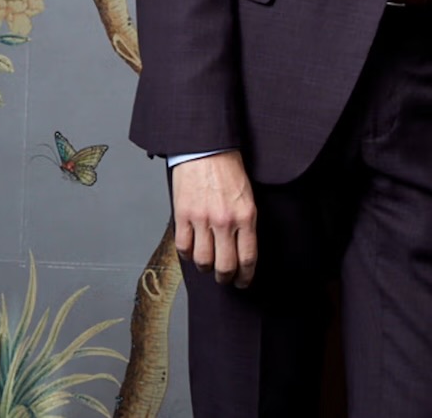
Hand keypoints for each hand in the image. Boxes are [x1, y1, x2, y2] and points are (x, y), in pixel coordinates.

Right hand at [171, 150, 257, 287]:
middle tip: (226, 279)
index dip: (246, 276)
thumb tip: (242, 250)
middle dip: (226, 278)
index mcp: (246, 216)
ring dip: (206, 268)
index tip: (244, 282)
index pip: (248, 257)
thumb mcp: (248, 197)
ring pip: (202, 261)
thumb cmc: (230, 171)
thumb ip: (245, 223)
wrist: (207, 150)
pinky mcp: (182, 216)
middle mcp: (225, 221)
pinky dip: (187, 254)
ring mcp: (202, 220)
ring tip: (209, 265)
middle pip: (224, 266)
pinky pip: (183, 247)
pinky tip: (193, 250)